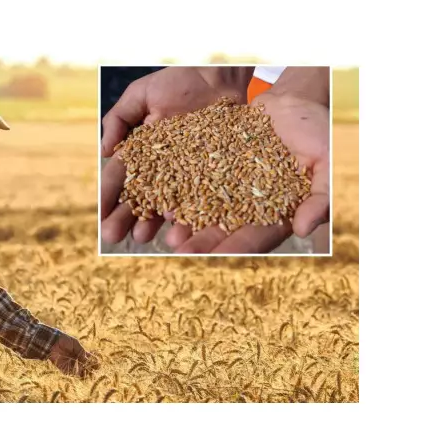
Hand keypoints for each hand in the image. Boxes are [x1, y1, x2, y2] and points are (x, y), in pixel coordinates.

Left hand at [48, 333, 99, 377]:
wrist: (52, 342)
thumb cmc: (64, 340)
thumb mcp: (75, 344)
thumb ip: (81, 352)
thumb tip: (88, 360)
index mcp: (80, 353)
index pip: (89, 359)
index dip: (94, 361)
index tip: (98, 363)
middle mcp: (76, 359)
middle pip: (85, 367)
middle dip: (90, 369)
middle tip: (94, 370)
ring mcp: (70, 364)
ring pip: (79, 372)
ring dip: (84, 373)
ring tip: (87, 372)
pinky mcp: (64, 368)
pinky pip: (71, 373)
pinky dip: (76, 373)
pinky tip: (79, 372)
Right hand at [101, 67, 252, 245]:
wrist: (222, 77)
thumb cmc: (180, 81)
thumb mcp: (141, 94)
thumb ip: (118, 119)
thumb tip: (103, 152)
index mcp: (141, 152)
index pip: (120, 178)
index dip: (109, 197)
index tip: (100, 216)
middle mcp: (161, 169)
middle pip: (139, 198)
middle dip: (125, 218)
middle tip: (114, 236)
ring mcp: (186, 175)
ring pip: (165, 204)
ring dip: (152, 223)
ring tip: (143, 237)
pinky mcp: (211, 177)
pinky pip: (198, 199)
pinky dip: (188, 215)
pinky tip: (177, 227)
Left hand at [168, 91, 329, 252]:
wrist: (292, 102)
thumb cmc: (318, 135)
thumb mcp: (326, 164)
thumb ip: (320, 197)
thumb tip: (303, 230)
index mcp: (275, 212)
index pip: (255, 235)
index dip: (234, 247)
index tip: (212, 258)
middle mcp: (247, 204)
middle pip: (222, 227)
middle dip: (200, 239)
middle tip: (177, 249)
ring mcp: (227, 184)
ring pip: (203, 205)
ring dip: (185, 219)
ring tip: (164, 227)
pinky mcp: (212, 163)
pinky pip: (193, 177)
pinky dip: (179, 186)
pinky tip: (162, 193)